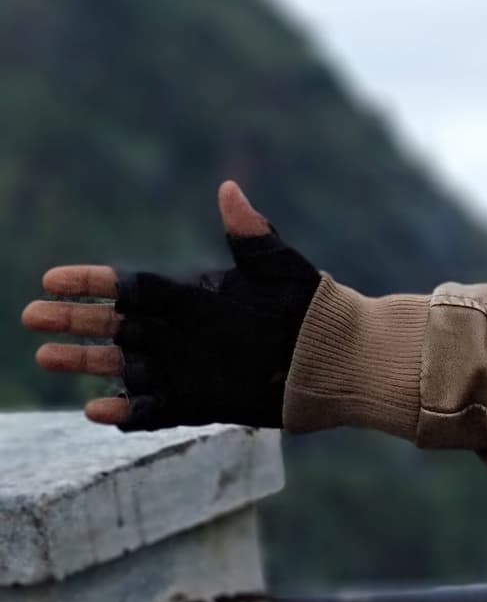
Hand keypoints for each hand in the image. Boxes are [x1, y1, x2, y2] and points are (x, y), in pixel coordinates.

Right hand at [21, 181, 319, 429]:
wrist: (341, 359)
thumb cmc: (313, 309)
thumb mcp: (280, 269)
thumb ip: (251, 234)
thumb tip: (229, 189)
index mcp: (192, 297)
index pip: (130, 288)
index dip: (90, 283)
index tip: (52, 279)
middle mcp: (181, 333)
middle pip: (113, 326)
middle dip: (71, 321)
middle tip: (29, 316)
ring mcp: (186, 369)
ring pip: (122, 367)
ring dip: (85, 363)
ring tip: (45, 356)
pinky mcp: (200, 403)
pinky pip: (153, 411)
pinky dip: (126, 413)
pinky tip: (95, 412)